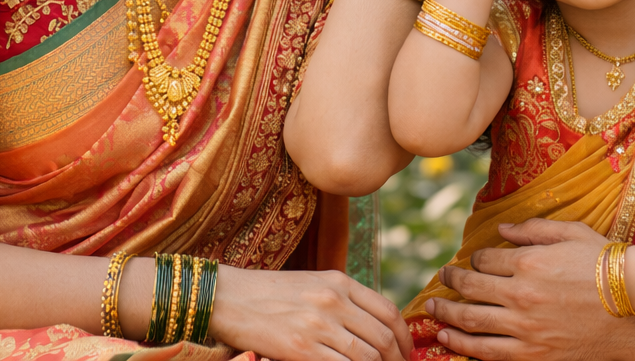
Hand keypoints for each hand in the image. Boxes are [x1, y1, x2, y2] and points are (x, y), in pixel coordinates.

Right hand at [210, 266, 411, 360]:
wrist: (227, 297)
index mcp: (339, 281)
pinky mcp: (300, 349)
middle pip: (383, 337)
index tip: (406, 351)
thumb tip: (372, 325)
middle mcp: (334, 300)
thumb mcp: (312, 283)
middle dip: (396, 359)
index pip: (388, 311)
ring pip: (367, 356)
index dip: (404, 337)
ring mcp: (318, 326)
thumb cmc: (269, 293)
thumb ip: (343, 299)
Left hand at [426, 219, 619, 360]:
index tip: (474, 260)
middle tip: (441, 278)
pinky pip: (487, 352)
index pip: (485, 259)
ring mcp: (525, 327)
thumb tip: (500, 228)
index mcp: (529, 262)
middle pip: (470, 288)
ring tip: (431, 311)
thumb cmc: (605, 265)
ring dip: (445, 315)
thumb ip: (531, 228)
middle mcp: (521, 294)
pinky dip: (461, 345)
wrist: (634, 310)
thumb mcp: (571, 233)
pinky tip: (446, 339)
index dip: (475, 258)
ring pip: (470, 321)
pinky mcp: (532, 353)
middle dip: (450, 281)